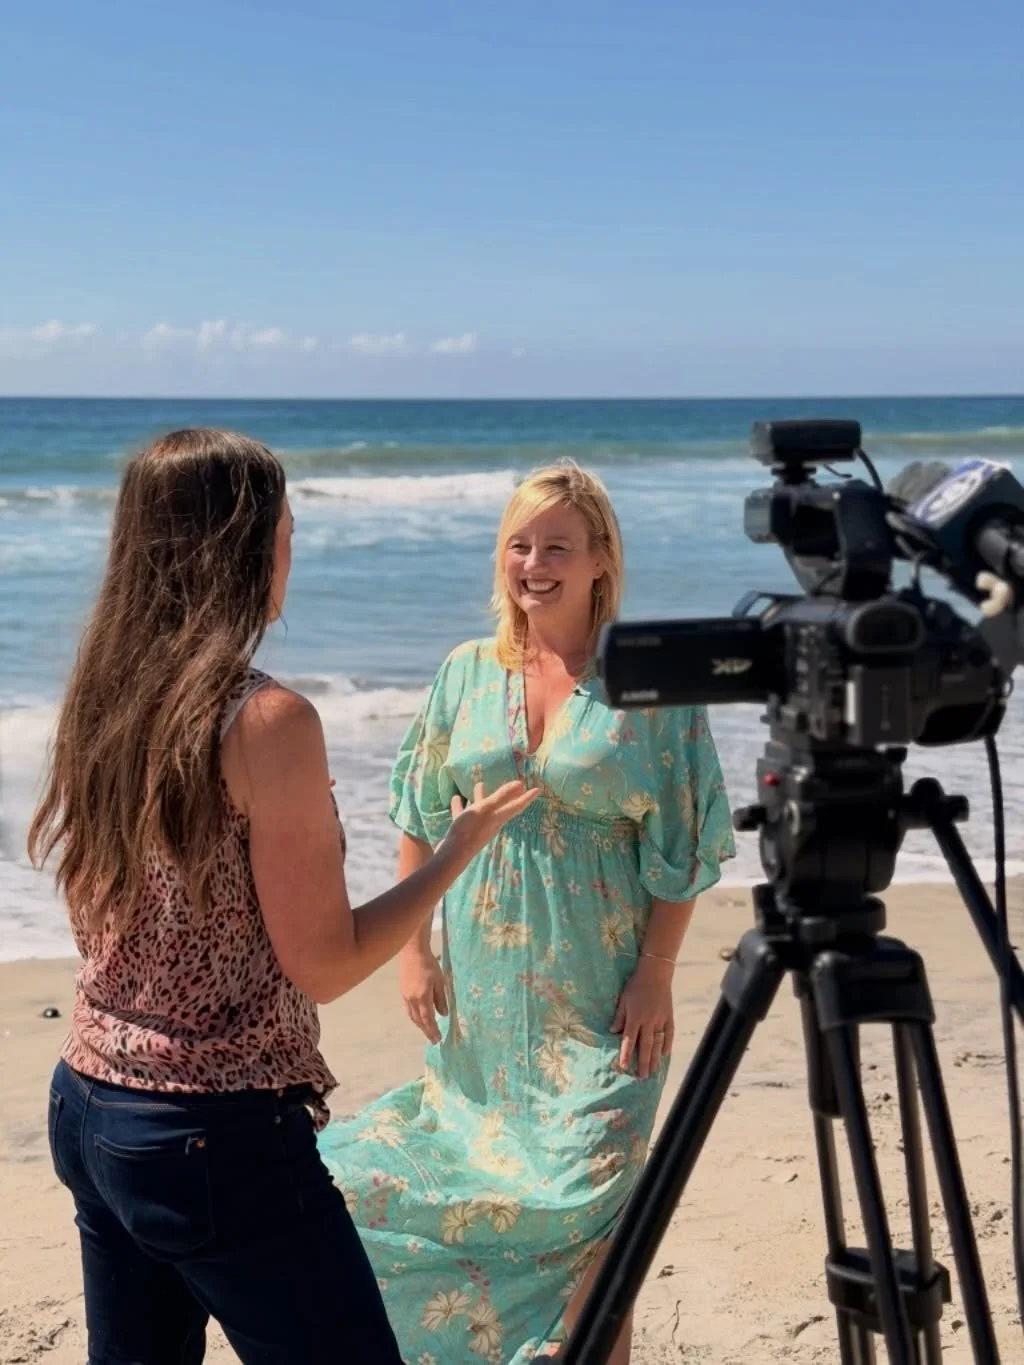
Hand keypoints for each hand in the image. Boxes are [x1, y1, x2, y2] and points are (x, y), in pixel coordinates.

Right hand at [399, 946, 447, 1042]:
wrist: (413, 953)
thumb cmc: (429, 965)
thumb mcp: (440, 982)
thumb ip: (441, 999)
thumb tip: (443, 1014)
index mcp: (422, 997)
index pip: (428, 1019)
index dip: (433, 1030)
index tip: (438, 1039)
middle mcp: (412, 1000)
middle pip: (419, 1020)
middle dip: (426, 1031)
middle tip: (433, 1040)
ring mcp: (406, 996)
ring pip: (412, 1016)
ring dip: (420, 1025)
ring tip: (427, 1031)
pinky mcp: (403, 992)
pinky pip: (409, 1010)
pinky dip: (415, 1017)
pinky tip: (419, 1018)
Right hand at [444, 780, 537, 858]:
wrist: (453, 854)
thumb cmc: (470, 829)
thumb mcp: (486, 809)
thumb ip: (501, 797)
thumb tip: (520, 785)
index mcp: (498, 818)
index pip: (517, 806)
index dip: (527, 797)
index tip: (538, 790)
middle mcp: (490, 823)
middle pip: (501, 807)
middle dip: (506, 796)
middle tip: (514, 786)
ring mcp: (477, 828)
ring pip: (481, 810)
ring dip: (481, 797)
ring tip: (479, 785)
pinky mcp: (464, 831)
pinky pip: (464, 815)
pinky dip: (462, 807)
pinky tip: (456, 799)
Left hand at [610, 956, 674, 1078]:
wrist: (655, 973)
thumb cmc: (635, 985)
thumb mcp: (623, 1000)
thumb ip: (619, 1017)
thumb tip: (612, 1032)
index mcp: (635, 1017)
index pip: (629, 1040)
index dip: (626, 1054)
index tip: (624, 1067)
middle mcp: (648, 1021)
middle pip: (645, 1046)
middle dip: (643, 1062)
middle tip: (642, 1077)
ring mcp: (660, 1019)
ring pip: (658, 1042)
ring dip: (655, 1058)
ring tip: (653, 1070)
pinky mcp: (669, 1016)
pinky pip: (669, 1033)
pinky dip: (667, 1044)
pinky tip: (665, 1054)